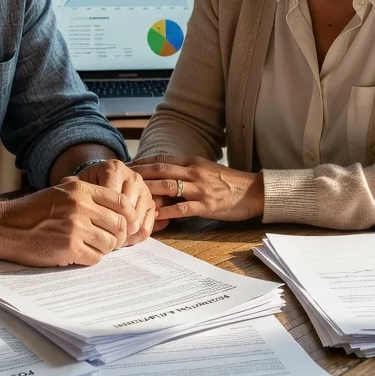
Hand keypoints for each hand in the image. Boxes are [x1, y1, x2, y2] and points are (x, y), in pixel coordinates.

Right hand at [0, 176, 138, 265]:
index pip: (120, 201)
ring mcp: (75, 228)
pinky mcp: (68, 248)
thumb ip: (85, 192)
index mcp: (80, 189)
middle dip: (119, 235)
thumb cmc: (32, 210)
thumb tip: (117, 203)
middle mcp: (81, 206)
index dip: (129, 214)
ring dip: (105, 248)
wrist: (5, 227)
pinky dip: (91, 258)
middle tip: (112, 240)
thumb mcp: (59, 191)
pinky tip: (80, 254)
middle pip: (119, 224)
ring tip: (93, 247)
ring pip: (110, 243)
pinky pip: (95, 258)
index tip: (128, 224)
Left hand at [75, 160, 155, 243]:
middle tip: (100, 239)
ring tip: (109, 240)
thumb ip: (73, 184)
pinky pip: (146, 227)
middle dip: (113, 229)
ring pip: (137, 221)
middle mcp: (133, 176)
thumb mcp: (81, 183)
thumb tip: (66, 183)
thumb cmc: (90, 187)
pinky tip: (121, 240)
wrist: (104, 183)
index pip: (111, 197)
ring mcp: (145, 190)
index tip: (91, 227)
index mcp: (114, 168)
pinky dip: (134, 239)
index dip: (101, 216)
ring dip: (123, 235)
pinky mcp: (152, 204)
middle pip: (126, 211)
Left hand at [134, 157, 264, 222]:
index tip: (126, 165)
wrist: (254, 190)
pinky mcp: (207, 205)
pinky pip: (183, 207)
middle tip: (120, 177)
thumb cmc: (229, 182)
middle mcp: (194, 172)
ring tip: (131, 195)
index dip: (142, 161)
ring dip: (148, 190)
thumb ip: (187, 171)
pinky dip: (168, 211)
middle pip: (160, 170)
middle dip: (138, 173)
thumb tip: (166, 175)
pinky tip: (155, 216)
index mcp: (193, 162)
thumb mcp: (206, 170)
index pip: (162, 159)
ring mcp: (200, 188)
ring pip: (169, 186)